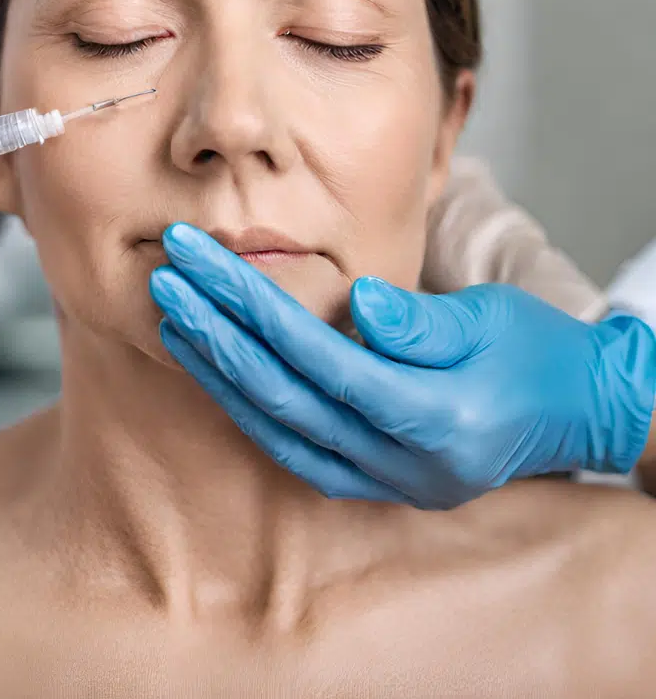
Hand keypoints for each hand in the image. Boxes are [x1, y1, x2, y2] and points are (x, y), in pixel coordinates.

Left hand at [150, 223, 655, 508]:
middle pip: (281, 391)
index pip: (313, 353)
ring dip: (217, 371)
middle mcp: (401, 464)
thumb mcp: (490, 320)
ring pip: (277, 427)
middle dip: (214, 331)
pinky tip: (213, 371)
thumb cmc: (537, 351)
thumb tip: (359, 302)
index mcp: (434, 418)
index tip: (196, 258)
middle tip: (165, 278)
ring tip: (172, 319)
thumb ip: (421, 322)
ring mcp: (387, 483)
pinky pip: (295, 449)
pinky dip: (248, 408)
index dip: (246, 303)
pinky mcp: (376, 484)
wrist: (578, 412)